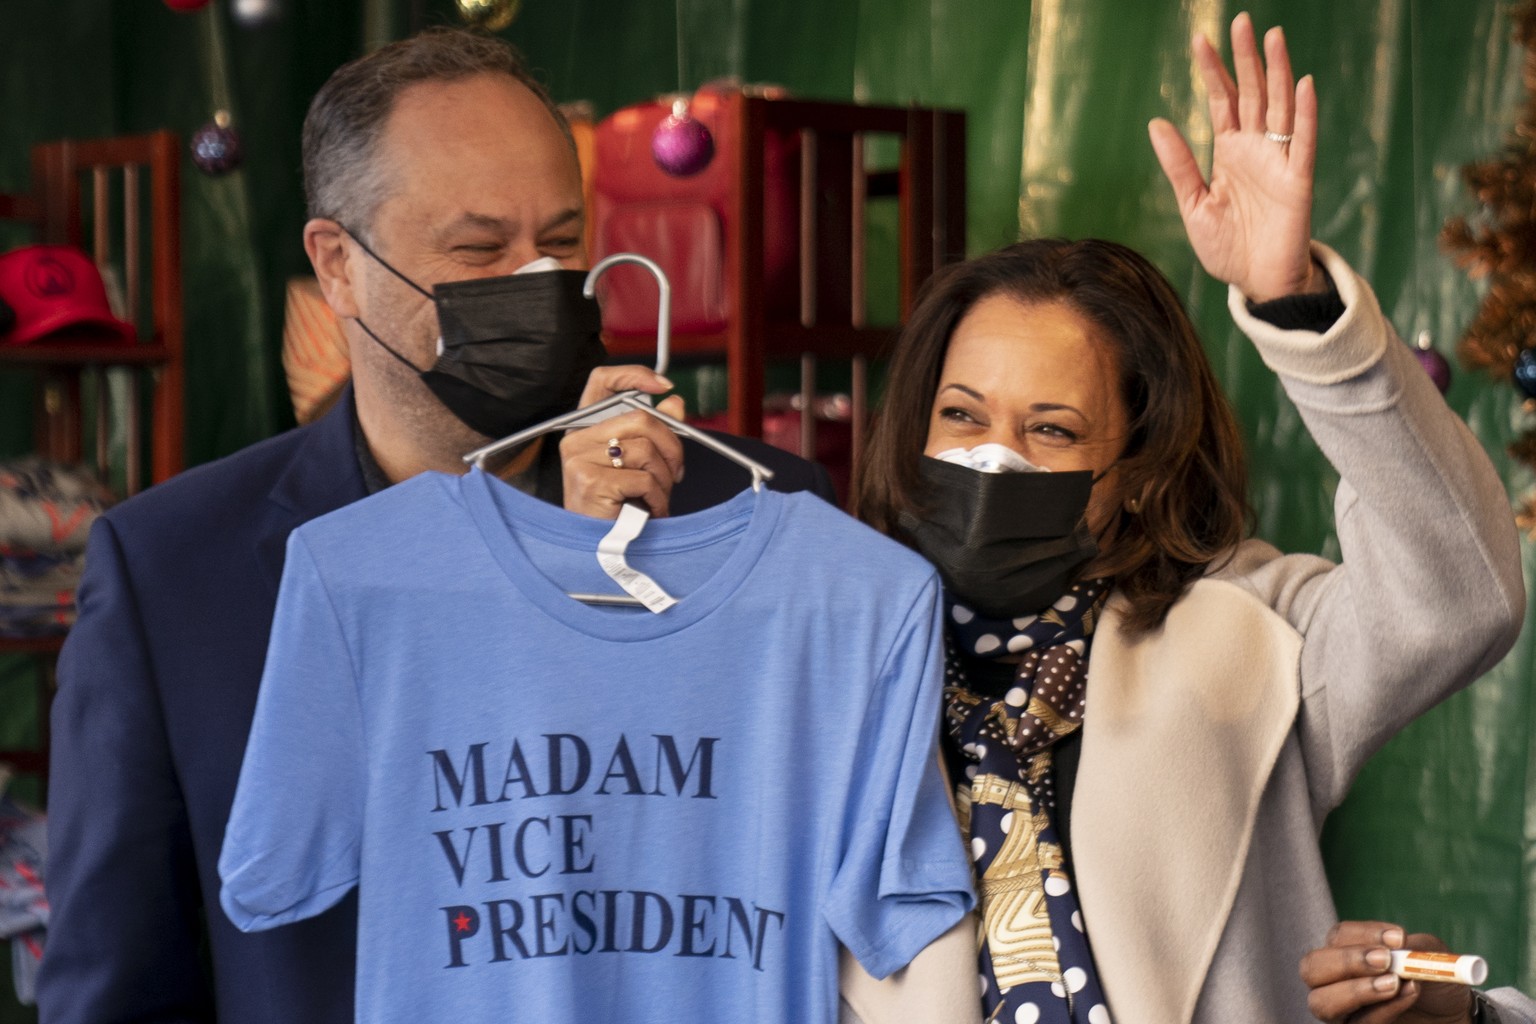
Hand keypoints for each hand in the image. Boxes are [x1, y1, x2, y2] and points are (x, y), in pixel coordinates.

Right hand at [560, 365, 685, 518]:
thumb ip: (655, 431)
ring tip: (657, 498)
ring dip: (664, 479)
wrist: (598, 549)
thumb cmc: (617, 507)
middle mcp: (576, 440)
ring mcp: (579, 459)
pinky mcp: (590, 481)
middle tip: (676, 472)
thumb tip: (675, 402)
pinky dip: (657, 497)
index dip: (634, 375)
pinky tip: (650, 510)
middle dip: (672, 446)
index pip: (602, 380)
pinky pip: (643, 478)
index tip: (664, 386)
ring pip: (646, 450)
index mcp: (585, 428)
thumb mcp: (640, 464)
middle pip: (640, 418)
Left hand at [1149, 12, 1321, 301]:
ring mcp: (1279, 161)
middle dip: (1246, 58)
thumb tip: (1156, 122)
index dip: (1212, 71)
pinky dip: (1305, 114)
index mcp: (1228, 153)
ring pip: (1279, 107)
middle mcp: (1256, 149)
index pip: (1221, 101)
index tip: (1199, 39)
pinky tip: (1303, 84)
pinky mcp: (1298, 181)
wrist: (1256, 282)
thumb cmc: (1226, 246)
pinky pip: (1303, 143)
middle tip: (1240, 21)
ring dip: (1278, 72)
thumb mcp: (1193, 204)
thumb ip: (1179, 164)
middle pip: (1252, 93)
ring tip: (1273, 37)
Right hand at [1300, 921, 1473, 1023]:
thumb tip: (1398, 946)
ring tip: (1393, 983)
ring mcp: (1343, 1011)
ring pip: (1321, 1002)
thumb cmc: (1432, 982)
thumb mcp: (1428, 957)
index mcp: (1346, 951)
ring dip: (1356, 990)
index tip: (1398, 938)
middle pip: (1311, 968)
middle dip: (1345, 961)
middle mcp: (1334, 980)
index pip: (1337, 937)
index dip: (1363, 934)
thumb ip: (1412, 949)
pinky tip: (1408, 996)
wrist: (1451, 1016)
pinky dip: (1383, 1009)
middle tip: (1384, 960)